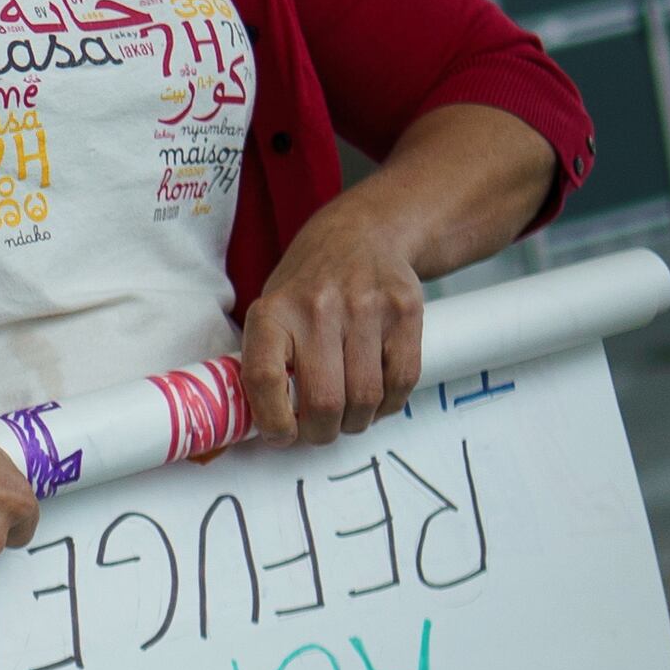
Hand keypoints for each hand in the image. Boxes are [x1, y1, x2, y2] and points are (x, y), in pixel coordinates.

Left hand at [237, 206, 425, 443]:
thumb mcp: (272, 309)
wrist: (363, 233)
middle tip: (320, 430)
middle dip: (321, 432)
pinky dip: (389, 404)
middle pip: (324, 402)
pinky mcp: (405, 311)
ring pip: (365, 399)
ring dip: (356, 422)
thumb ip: (266, 362)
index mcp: (273, 312)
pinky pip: (402, 381)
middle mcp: (318, 308)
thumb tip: (265, 426)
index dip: (272, 421)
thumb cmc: (310, 284)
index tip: (280, 436)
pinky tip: (377, 397)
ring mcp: (366, 308)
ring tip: (349, 414)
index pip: (264, 379)